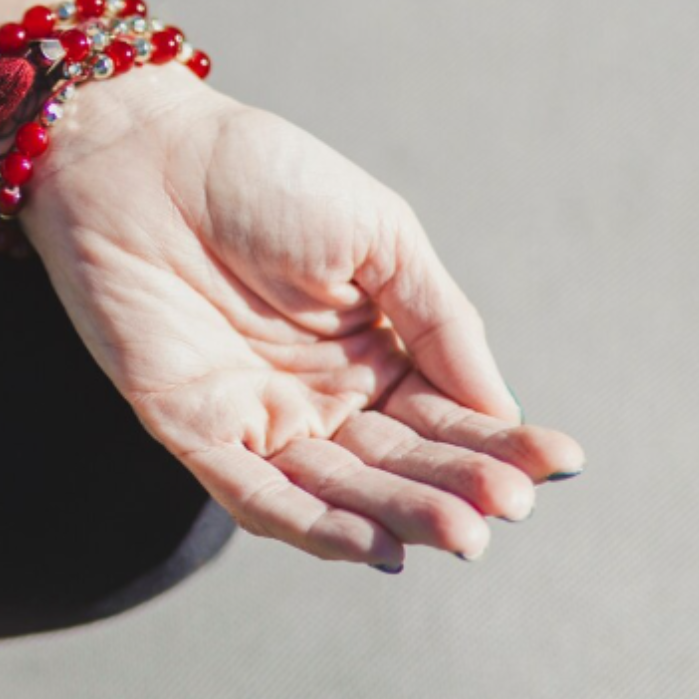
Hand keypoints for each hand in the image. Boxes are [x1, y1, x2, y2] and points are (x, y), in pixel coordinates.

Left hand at [21, 65, 586, 568]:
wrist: (140, 153)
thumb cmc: (258, 175)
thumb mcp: (377, 235)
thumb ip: (438, 320)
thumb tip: (503, 410)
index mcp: (369, 348)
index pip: (443, 414)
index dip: (498, 442)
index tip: (557, 464)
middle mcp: (316, 394)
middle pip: (394, 462)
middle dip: (452, 488)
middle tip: (505, 510)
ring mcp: (254, 415)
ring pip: (334, 490)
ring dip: (394, 517)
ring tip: (458, 532)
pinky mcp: (190, 428)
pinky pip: (253, 492)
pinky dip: (309, 523)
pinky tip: (371, 546)